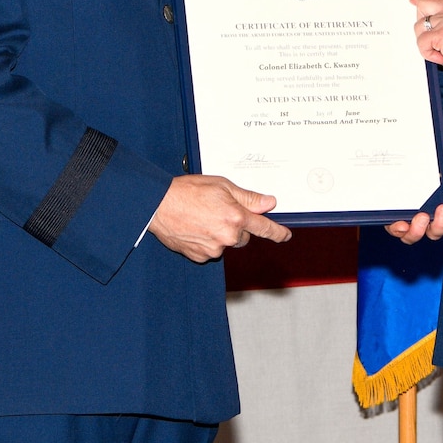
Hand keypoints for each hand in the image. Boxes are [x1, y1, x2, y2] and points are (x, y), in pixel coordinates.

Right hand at [147, 174, 290, 261]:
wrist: (158, 205)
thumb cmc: (186, 192)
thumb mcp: (222, 186)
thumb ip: (248, 198)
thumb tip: (268, 203)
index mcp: (235, 217)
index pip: (264, 228)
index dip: (277, 232)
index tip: (284, 235)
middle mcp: (227, 236)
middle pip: (242, 237)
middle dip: (236, 227)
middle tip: (218, 212)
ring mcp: (213, 248)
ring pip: (225, 244)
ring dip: (219, 234)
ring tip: (201, 218)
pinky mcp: (200, 256)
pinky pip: (210, 251)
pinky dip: (205, 242)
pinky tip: (194, 229)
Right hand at [385, 149, 442, 242]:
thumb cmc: (425, 163)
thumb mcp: (417, 167)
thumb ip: (410, 174)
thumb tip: (399, 178)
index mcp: (403, 208)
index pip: (396, 226)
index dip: (397, 230)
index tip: (402, 225)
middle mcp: (417, 217)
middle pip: (412, 235)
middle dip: (417, 230)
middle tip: (423, 216)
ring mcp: (435, 216)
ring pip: (434, 232)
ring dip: (439, 226)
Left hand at [412, 0, 442, 88]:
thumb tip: (434, 25)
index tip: (417, 0)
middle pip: (423, 3)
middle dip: (419, 19)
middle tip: (426, 34)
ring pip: (419, 25)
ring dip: (424, 42)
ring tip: (438, 51)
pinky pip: (422, 42)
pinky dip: (427, 53)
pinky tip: (441, 58)